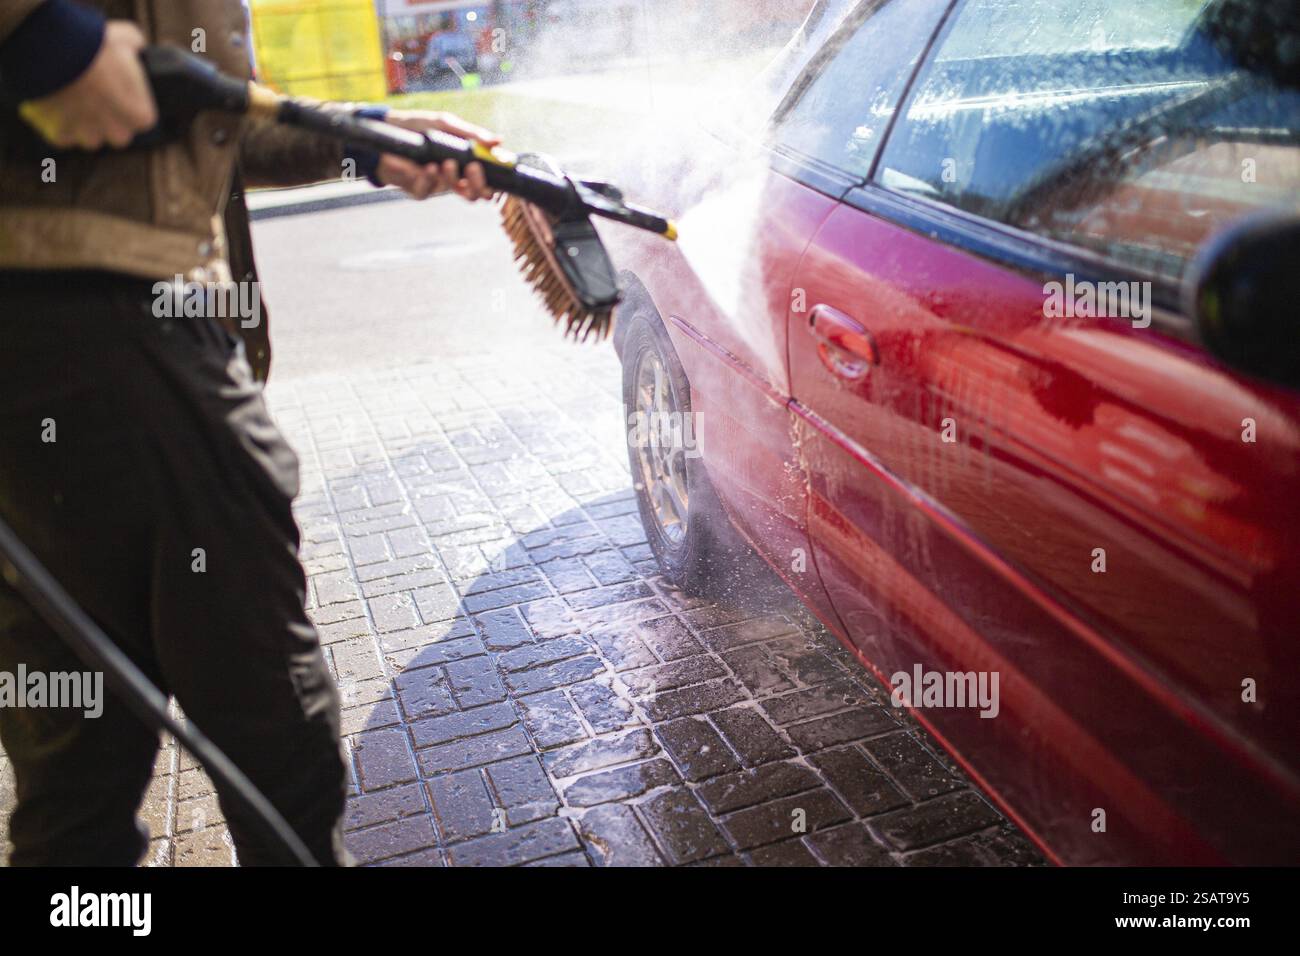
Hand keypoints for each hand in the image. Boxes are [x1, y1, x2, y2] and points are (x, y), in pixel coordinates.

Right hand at [18, 20, 157, 149]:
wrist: (55, 51)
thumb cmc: (95, 46)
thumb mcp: (126, 38)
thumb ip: (135, 46)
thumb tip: (135, 45)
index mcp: (140, 116)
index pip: (141, 119)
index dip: (130, 105)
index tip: (120, 93)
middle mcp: (118, 133)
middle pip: (118, 134)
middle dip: (109, 120)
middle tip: (97, 98)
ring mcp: (88, 136)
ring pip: (90, 138)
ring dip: (84, 125)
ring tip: (73, 102)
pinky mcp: (60, 135)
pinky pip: (62, 136)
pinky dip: (58, 125)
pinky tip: (56, 109)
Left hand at [376, 110, 498, 201]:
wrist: (386, 131)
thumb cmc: (418, 126)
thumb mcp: (446, 125)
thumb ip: (471, 135)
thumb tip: (499, 140)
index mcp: (465, 162)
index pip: (487, 179)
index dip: (495, 181)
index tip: (496, 171)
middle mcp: (454, 177)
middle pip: (475, 194)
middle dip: (478, 185)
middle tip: (473, 168)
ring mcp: (437, 184)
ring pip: (453, 191)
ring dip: (451, 177)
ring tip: (443, 162)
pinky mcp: (419, 189)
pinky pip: (428, 190)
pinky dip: (427, 178)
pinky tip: (426, 167)